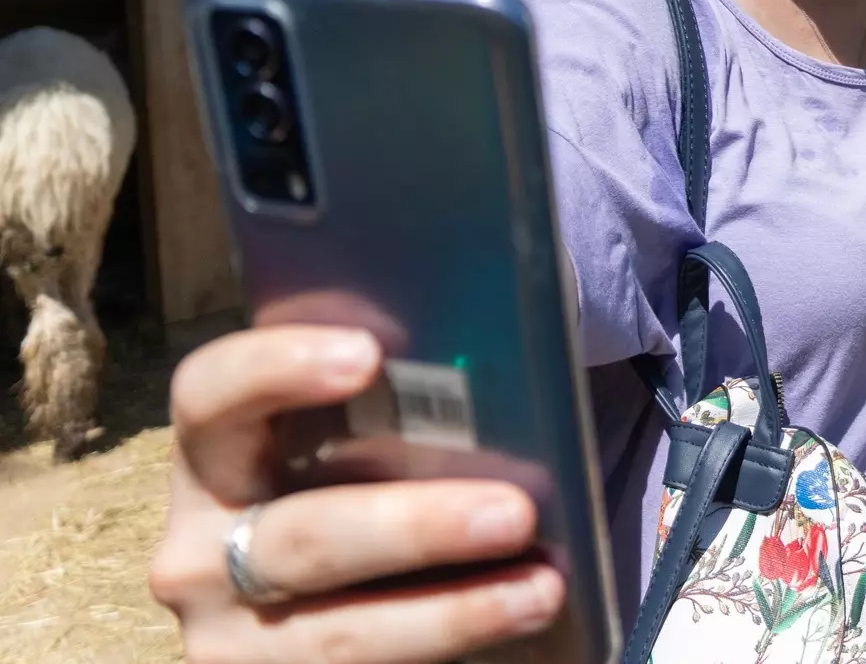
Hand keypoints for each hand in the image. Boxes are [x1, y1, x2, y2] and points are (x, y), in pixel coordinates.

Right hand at [149, 325, 563, 663]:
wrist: (330, 603)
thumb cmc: (363, 490)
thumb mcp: (358, 446)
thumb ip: (401, 406)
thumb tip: (518, 359)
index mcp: (213, 457)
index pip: (208, 394)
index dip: (276, 368)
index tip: (368, 354)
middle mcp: (200, 551)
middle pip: (300, 537)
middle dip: (414, 527)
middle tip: (515, 511)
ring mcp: (229, 638)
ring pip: (339, 634)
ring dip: (452, 612)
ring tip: (543, 589)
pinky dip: (451, 645)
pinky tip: (519, 620)